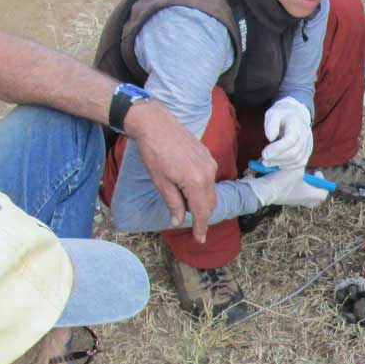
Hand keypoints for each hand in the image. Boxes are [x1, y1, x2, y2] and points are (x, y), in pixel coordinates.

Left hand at [125, 101, 218, 242]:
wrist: (155, 124)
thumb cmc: (154, 153)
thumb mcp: (160, 182)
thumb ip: (173, 203)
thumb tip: (178, 221)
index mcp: (196, 182)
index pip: (202, 212)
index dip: (201, 227)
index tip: (200, 239)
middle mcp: (208, 173)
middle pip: (209, 203)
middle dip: (201, 215)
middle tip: (188, 221)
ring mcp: (209, 163)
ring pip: (210, 191)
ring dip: (201, 201)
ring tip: (184, 202)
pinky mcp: (207, 156)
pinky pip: (209, 178)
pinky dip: (201, 188)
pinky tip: (187, 186)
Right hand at [247, 167, 328, 207]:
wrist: (263, 191)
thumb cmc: (282, 180)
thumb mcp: (296, 167)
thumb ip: (302, 163)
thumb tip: (302, 159)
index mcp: (309, 195)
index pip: (323, 193)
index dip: (323, 182)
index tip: (316, 172)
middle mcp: (303, 200)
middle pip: (315, 198)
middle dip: (316, 188)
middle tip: (311, 178)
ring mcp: (293, 201)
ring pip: (305, 197)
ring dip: (304, 186)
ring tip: (299, 176)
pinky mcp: (284, 199)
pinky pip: (295, 195)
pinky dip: (295, 187)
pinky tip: (288, 178)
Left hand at [261, 97, 312, 170]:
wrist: (296, 115)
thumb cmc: (282, 116)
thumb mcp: (273, 114)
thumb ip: (270, 124)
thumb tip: (270, 138)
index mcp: (296, 124)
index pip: (290, 140)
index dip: (277, 149)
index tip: (264, 153)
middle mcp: (305, 135)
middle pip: (294, 152)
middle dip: (277, 158)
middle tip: (263, 159)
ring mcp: (309, 144)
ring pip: (297, 160)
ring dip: (281, 163)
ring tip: (267, 162)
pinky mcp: (308, 151)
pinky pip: (300, 163)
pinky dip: (288, 166)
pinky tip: (278, 163)